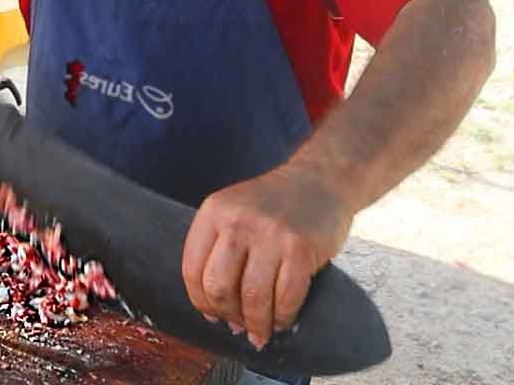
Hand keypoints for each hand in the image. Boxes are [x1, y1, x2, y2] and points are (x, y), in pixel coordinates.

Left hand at [180, 161, 353, 350]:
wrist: (320, 180)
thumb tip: (211, 307)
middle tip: (236, 325)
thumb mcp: (233, 211)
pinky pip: (286, 297)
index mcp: (213, 211)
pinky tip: (280, 321)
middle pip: (219, 286)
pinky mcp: (301, 248)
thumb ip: (217, 248)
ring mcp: (271, 234)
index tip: (211, 315)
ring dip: (255, 324)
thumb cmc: (273, 204)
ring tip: (258, 333)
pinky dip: (282, 318)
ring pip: (252, 297)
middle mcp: (238, 221)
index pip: (192, 269)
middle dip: (226, 314)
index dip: (200, 301)